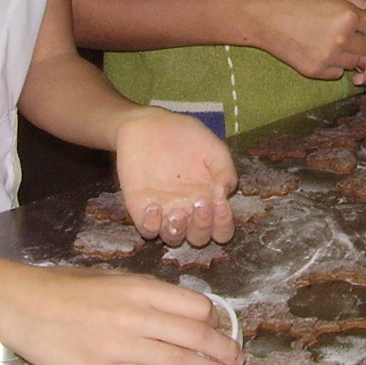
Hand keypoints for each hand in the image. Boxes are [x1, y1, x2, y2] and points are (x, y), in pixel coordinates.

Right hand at [0, 264, 242, 364]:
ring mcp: (120, 345)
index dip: (215, 321)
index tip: (224, 329)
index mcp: (140, 287)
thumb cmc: (65, 288)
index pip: (195, 306)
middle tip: (238, 360)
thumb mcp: (112, 279)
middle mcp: (136, 315)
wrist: (21, 304)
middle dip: (222, 351)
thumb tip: (181, 312)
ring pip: (178, 362)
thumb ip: (147, 296)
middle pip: (195, 336)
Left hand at [114, 108, 235, 246]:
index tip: (219, 203)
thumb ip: (225, 171)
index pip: (221, 229)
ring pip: (174, 239)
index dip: (223, 224)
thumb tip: (224, 195)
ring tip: (177, 211)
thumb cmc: (186, 136)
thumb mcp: (213, 148)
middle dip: (202, 227)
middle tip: (200, 202)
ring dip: (178, 231)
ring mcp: (164, 212)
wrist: (149, 125)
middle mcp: (188, 212)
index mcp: (209, 200)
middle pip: (199, 238)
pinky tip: (154, 206)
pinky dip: (151, 225)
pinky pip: (147, 230)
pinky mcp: (140, 208)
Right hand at [245, 0, 365, 79]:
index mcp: (349, 15)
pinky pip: (337, 73)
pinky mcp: (315, 71)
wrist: (263, 16)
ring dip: (349, 54)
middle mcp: (343, 39)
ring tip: (333, 42)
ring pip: (354, 63)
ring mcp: (329, 58)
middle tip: (349, 34)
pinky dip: (334, 65)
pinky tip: (321, 51)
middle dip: (363, 41)